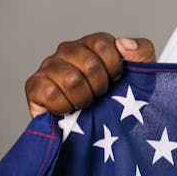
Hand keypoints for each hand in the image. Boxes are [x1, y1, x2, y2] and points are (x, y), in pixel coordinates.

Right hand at [25, 33, 155, 116]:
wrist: (100, 133)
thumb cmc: (120, 100)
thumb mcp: (141, 75)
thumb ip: (141, 51)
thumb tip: (123, 43)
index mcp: (91, 44)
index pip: (103, 44)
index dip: (114, 68)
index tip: (116, 81)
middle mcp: (68, 51)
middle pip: (88, 63)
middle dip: (100, 87)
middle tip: (100, 96)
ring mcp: (49, 67)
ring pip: (71, 79)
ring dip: (84, 99)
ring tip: (85, 104)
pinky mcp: (35, 86)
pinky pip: (49, 92)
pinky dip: (64, 106)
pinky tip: (68, 109)